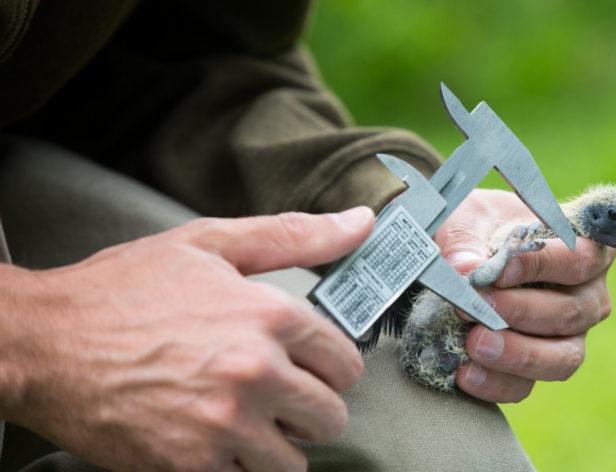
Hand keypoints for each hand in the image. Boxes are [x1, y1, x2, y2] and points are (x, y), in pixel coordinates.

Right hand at [1, 207, 373, 470]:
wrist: (44, 341)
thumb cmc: (125, 289)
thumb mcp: (211, 243)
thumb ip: (295, 236)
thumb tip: (362, 223)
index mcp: (271, 316)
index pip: (346, 363)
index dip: (331, 368)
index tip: (311, 369)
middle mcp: (257, 372)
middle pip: (328, 416)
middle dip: (308, 408)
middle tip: (277, 396)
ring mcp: (225, 425)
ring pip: (294, 461)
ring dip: (276, 445)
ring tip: (244, 420)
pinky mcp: (190, 467)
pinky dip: (238, 468)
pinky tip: (213, 439)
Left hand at [433, 189, 614, 402]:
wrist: (459, 258)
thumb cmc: (478, 227)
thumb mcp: (468, 219)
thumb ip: (466, 242)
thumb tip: (464, 270)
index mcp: (582, 249)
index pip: (578, 259)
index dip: (542, 266)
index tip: (502, 270)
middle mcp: (586, 296)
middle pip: (571, 313)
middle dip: (520, 312)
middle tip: (476, 306)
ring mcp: (567, 337)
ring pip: (562, 358)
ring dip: (517, 353)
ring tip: (475, 343)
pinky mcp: (537, 368)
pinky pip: (527, 386)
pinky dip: (496, 382)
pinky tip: (465, 371)